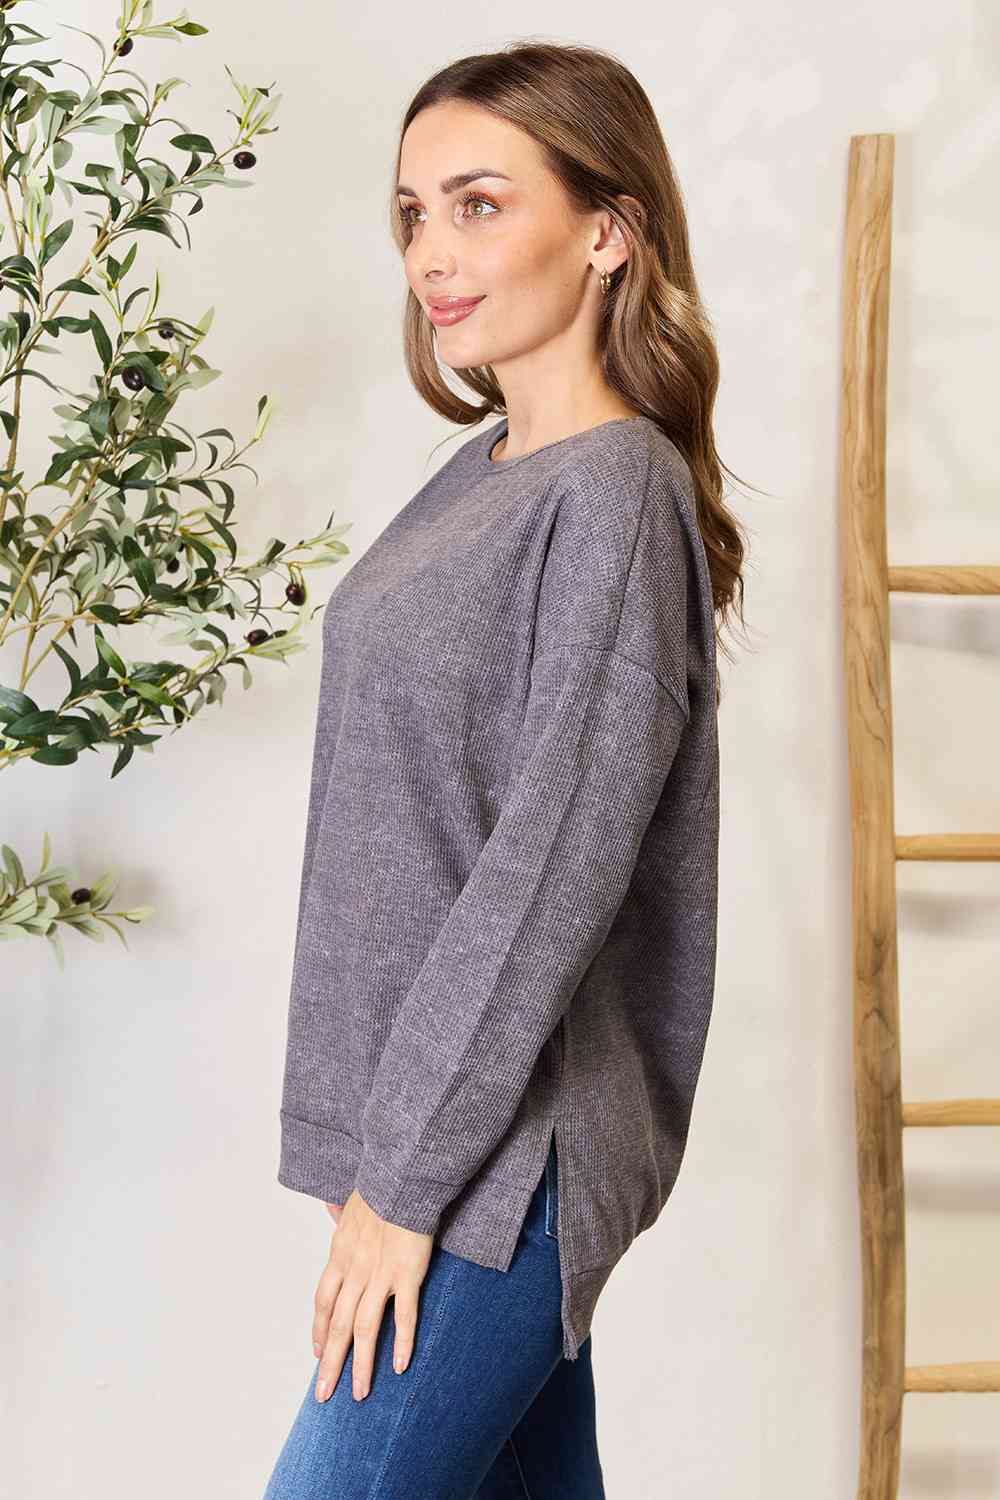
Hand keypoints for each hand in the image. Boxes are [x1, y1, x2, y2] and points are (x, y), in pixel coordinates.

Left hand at [313, 1188, 432, 1403]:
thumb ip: (340, 1218)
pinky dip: (401, 1341)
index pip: (323, 1302)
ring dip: (361, 1364)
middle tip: (324, 1394)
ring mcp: (380, 1275)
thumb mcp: (349, 1205)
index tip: (317, 1353)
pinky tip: (399, 1365)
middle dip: (330, 1363)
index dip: (318, 1330)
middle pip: (337, 1325)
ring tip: (360, 1393)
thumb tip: (329, 1211)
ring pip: (364, 1328)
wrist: (402, 1179)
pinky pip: (403, 1314)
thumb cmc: (380, 1190)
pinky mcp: (407, 1274)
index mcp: (340, 1255)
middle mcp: (355, 1271)